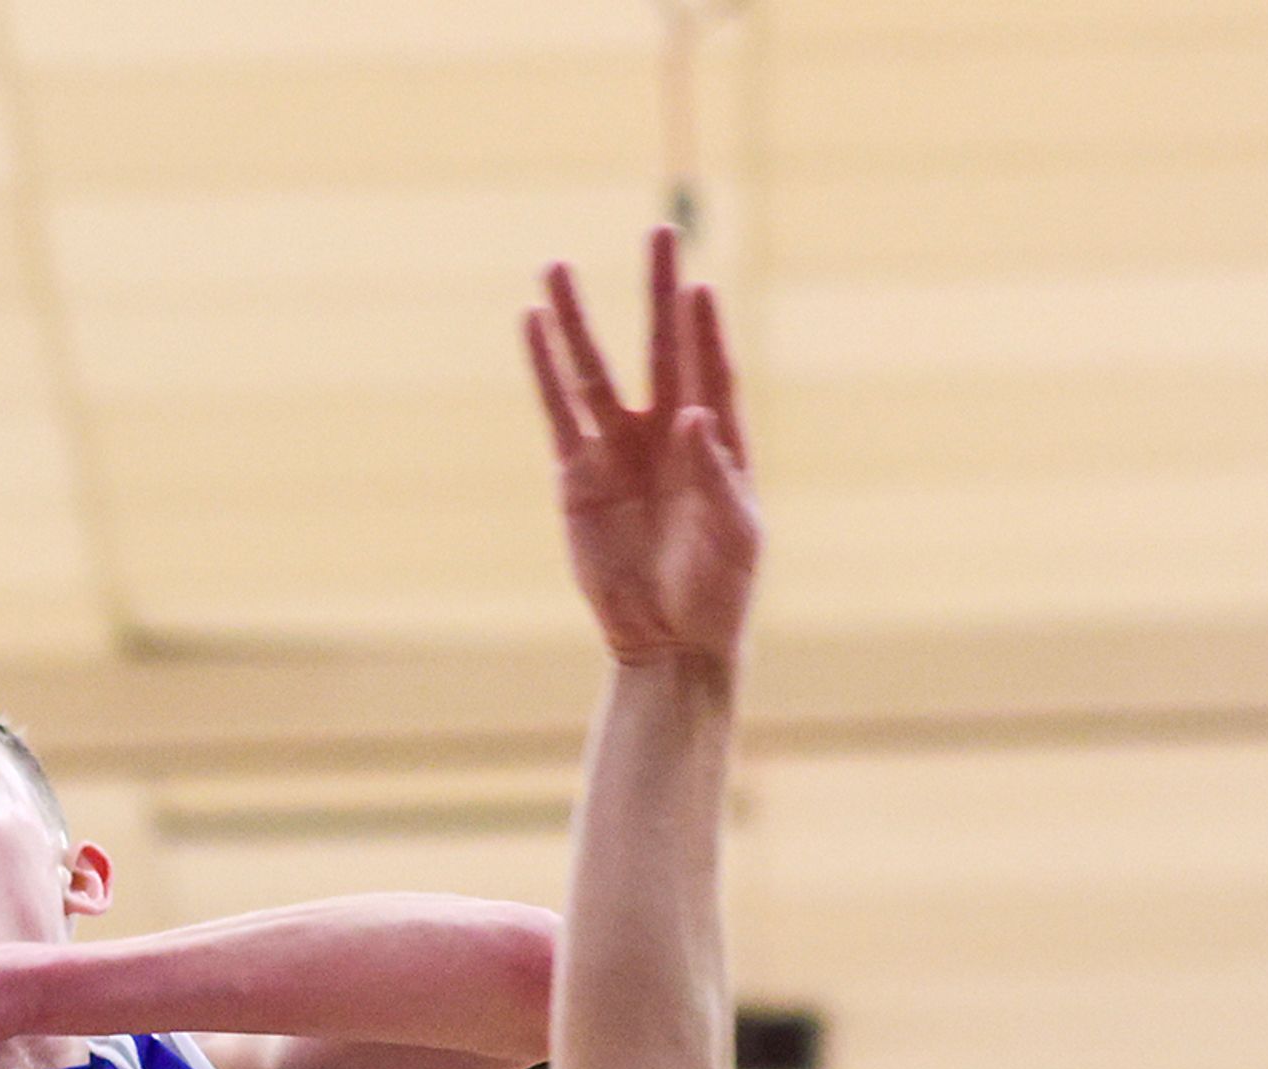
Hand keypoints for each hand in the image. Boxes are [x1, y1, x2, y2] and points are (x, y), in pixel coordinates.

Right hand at [526, 227, 758, 668]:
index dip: (705, 329)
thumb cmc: (719, 592)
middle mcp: (667, 433)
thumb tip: (691, 417)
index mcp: (717, 441)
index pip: (711, 368)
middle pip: (661, 346)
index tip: (699, 285)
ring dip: (578, 321)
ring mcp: (618, 449)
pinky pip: (558, 412)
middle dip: (659, 289)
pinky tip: (530, 324)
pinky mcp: (576, 475)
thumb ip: (716, 476)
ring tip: (556, 266)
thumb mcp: (736, 538)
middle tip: (660, 229)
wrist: (670, 641)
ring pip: (596, 370)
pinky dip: (543, 370)